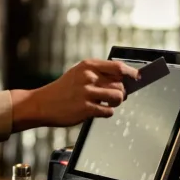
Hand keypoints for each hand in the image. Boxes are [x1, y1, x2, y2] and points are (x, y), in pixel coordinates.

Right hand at [11, 59, 139, 130]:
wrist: (41, 104)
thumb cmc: (62, 90)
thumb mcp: (77, 74)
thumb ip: (98, 74)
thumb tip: (124, 79)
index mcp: (87, 66)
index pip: (117, 67)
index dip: (131, 72)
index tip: (137, 77)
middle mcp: (88, 77)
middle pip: (120, 84)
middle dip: (121, 92)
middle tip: (113, 96)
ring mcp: (87, 92)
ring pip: (118, 97)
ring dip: (116, 102)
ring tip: (107, 103)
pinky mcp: (86, 108)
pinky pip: (109, 111)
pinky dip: (106, 113)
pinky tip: (96, 111)